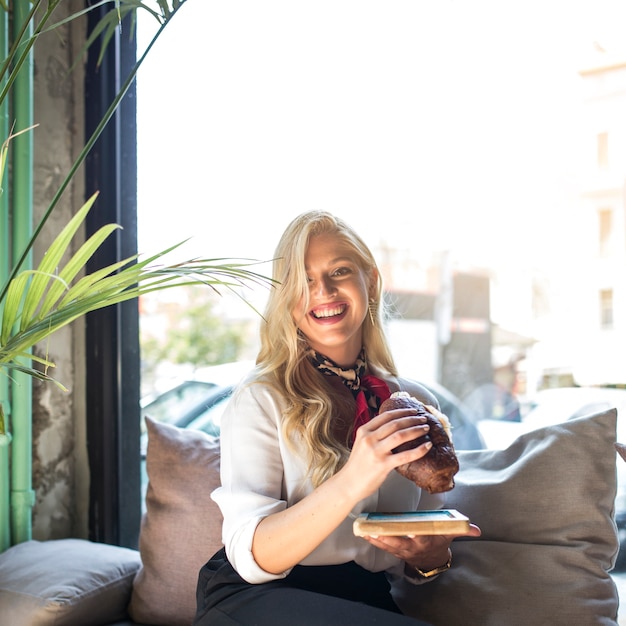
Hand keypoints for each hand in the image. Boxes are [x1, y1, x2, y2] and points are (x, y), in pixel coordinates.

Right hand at [338, 406, 432, 500]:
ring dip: (416, 430)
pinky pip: (405, 455)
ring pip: (400, 435)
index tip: (413, 411)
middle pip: (395, 424)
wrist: (348, 484)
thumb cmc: (357, 465)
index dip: (402, 412)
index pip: (386, 416)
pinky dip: (419, 450)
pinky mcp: (383, 465)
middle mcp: (369, 439)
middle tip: (423, 418)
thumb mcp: (361, 443)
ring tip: (426, 429)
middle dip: (412, 419)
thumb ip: (374, 434)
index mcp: (364, 431)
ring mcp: (376, 451)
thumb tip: (393, 426)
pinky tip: (427, 446)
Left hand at [361, 523, 481, 571]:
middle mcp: (412, 546)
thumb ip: (462, 530)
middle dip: (388, 537)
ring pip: (388, 545)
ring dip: (376, 538)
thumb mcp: (451, 534)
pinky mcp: (395, 550)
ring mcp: (402, 550)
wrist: (432, 559)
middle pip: (399, 542)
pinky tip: (364, 533)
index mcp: (426, 540)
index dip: (416, 535)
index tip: (410, 530)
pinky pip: (383, 546)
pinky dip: (374, 539)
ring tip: (365, 530)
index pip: (421, 538)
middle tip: (376, 530)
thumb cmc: (439, 540)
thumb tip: (477, 529)